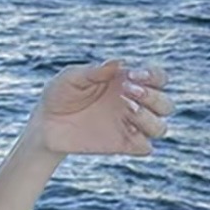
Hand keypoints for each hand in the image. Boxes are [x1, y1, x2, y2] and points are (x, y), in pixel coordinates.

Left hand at [30, 60, 172, 157]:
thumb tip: (119, 62)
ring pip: (160, 127)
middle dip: (153, 97)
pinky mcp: (121, 145)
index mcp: (128, 83)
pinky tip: (125, 130)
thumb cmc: (59, 94)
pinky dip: (142, 140)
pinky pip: (145, 147)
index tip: (132, 75)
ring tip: (127, 109)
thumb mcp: (71, 77)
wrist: (44, 124)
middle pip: (165, 104)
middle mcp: (134, 105)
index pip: (158, 78)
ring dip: (149, 117)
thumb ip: (94, 71)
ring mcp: (129, 127)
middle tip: (127, 91)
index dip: (154, 76)